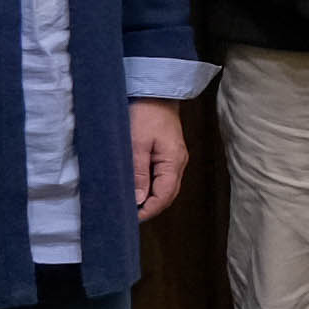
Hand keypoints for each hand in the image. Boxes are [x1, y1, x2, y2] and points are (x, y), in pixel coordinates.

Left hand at [129, 99, 190, 220]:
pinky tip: (138, 186)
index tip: (130, 217)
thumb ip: (138, 172)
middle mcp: (178, 163)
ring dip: (151, 197)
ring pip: (166, 187)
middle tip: (129, 213)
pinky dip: (152, 186)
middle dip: (150, 207)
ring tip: (131, 202)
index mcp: (173, 162)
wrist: (155, 91)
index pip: (164, 196)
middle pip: (168, 195)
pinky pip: (163, 177)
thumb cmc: (146, 113)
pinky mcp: (169, 153)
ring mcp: (175, 158)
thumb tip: (139, 200)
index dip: (148, 210)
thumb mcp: (137, 143)